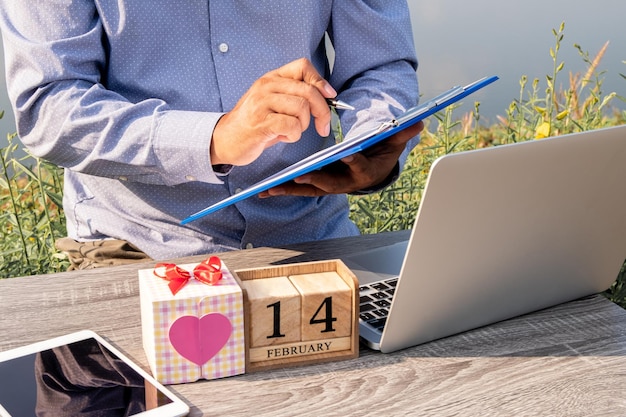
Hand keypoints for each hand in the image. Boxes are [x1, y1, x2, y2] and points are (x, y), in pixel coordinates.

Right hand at [210, 58, 335, 165]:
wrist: (224, 140)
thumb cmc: (253, 124)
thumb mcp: (272, 102)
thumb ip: (294, 96)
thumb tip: (326, 97)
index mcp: (271, 79)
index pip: (302, 66)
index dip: (320, 81)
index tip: (329, 96)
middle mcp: (266, 87)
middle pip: (308, 90)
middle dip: (322, 111)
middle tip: (322, 126)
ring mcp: (262, 103)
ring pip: (302, 108)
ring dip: (303, 126)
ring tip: (290, 131)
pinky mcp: (261, 122)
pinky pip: (292, 126)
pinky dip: (293, 136)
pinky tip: (282, 137)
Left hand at [259, 120, 423, 196]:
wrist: (374, 173)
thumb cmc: (382, 155)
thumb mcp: (393, 143)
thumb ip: (402, 133)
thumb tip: (420, 121)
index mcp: (363, 172)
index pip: (359, 165)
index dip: (354, 161)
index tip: (347, 154)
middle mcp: (345, 182)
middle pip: (329, 182)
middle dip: (314, 179)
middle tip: (299, 176)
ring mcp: (329, 185)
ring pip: (309, 188)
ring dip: (290, 189)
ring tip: (270, 188)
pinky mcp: (318, 185)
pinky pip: (300, 188)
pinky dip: (284, 188)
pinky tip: (266, 189)